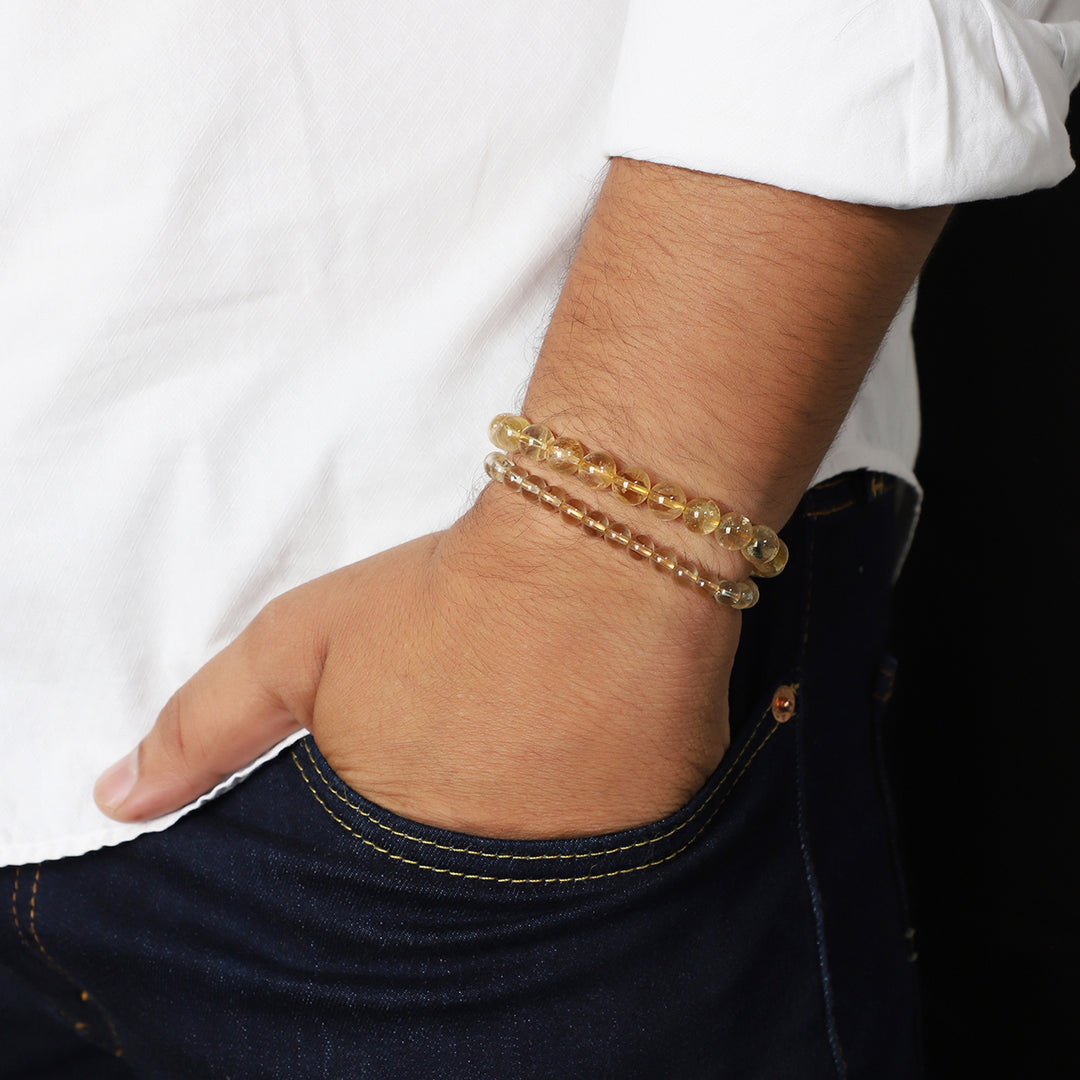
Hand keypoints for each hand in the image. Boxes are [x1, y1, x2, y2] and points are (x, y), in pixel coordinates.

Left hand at [94, 487, 739, 838]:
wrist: (596, 554)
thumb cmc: (445, 596)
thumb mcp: (299, 646)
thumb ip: (204, 726)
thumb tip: (117, 799)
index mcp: (392, 842)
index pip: (360, 897)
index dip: (376, 833)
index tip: (396, 789)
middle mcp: (482, 873)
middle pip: (446, 891)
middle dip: (444, 833)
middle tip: (465, 762)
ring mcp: (574, 864)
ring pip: (528, 881)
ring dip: (518, 830)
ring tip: (524, 753)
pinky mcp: (652, 837)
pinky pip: (609, 860)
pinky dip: (589, 824)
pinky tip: (583, 756)